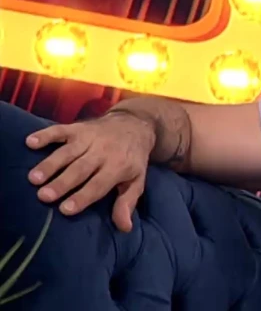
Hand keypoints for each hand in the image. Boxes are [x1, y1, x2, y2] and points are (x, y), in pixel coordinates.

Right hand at [26, 112, 155, 231]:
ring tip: (33, 179)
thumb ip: (127, 202)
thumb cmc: (132, 159)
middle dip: (62, 183)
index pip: (98, 184)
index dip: (82, 197)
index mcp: (118, 166)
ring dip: (50, 164)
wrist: (134, 125)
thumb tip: (124, 227)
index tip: (65, 210)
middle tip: (43, 197)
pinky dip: (46, 135)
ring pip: (67, 152)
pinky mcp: (78, 128)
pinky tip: (30, 142)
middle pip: (80, 169)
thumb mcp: (136, 181)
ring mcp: (89, 138)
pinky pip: (60, 130)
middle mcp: (102, 152)